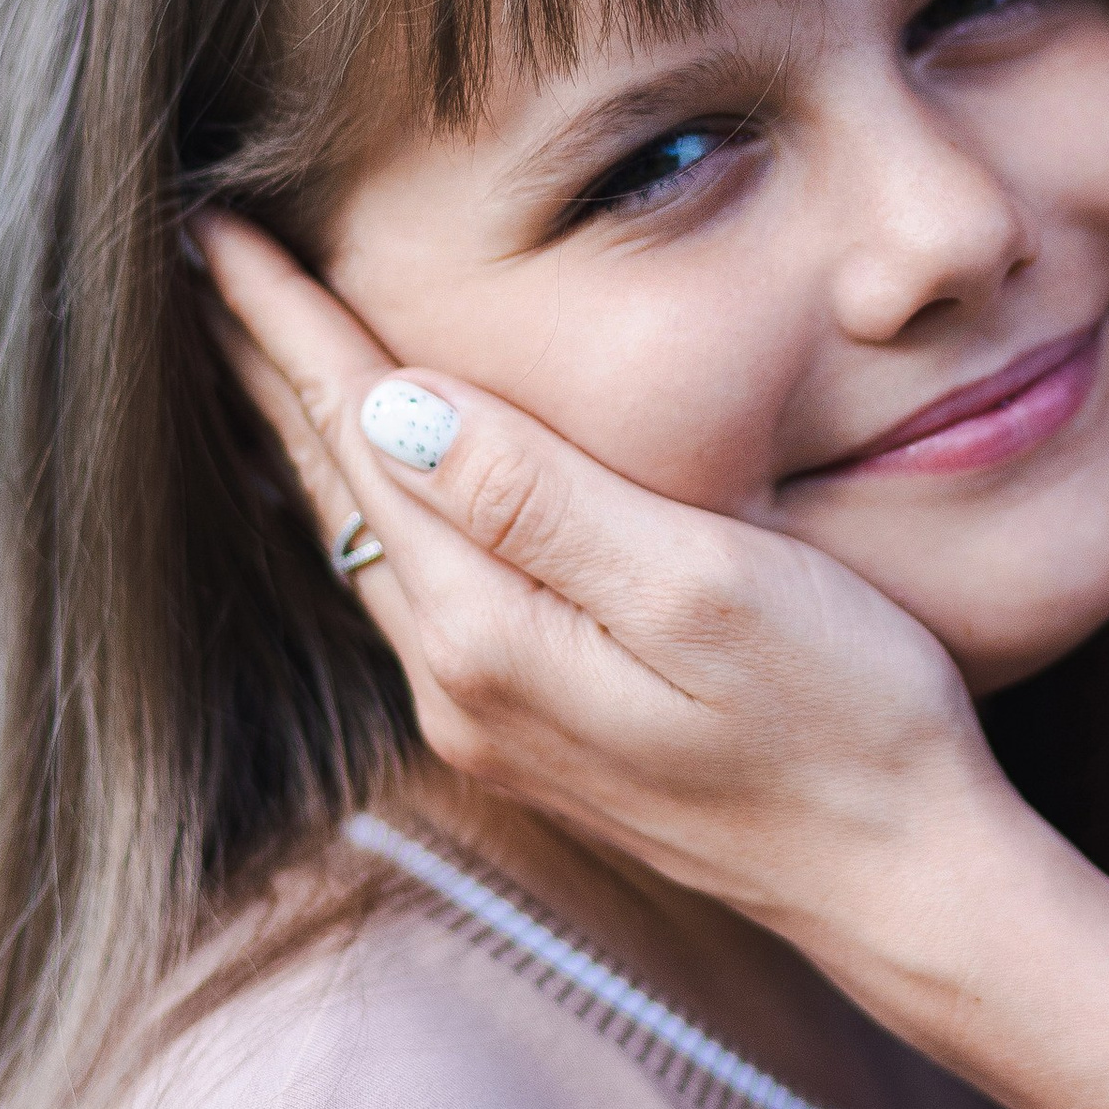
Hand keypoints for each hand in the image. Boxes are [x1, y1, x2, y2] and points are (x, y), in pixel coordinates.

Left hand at [196, 211, 1002, 937]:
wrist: (899, 879)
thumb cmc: (844, 717)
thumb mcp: (704, 586)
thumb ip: (543, 499)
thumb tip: (398, 406)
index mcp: (492, 631)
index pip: (363, 434)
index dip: (290, 324)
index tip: (223, 229)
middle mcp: (461, 686)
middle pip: (335, 490)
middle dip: (268, 369)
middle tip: (209, 261)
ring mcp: (490, 723)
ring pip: (361, 544)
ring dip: (307, 437)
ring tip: (260, 349)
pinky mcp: (533, 738)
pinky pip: (411, 591)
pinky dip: (369, 507)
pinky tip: (367, 481)